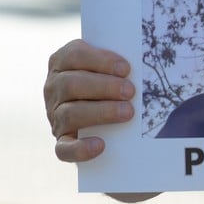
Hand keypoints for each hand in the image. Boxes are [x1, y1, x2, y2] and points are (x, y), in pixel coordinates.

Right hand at [44, 39, 134, 162]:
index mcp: (63, 62)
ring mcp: (55, 115)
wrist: (104, 120)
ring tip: (128, 113)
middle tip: (130, 91)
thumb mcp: (111, 67)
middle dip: (104, 86)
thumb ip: (120, 62)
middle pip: (71, 84)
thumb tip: (150, 54)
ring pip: (70, 113)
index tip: (126, 69)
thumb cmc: (112, 83)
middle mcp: (54, 88)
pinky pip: (63, 148)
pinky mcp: (62, 141)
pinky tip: (100, 145)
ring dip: (101, 112)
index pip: (75, 55)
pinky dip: (80, 148)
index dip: (100, 60)